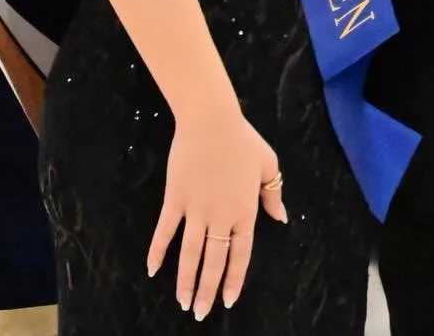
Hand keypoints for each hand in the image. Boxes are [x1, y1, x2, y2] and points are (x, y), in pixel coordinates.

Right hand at [147, 96, 285, 318]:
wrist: (211, 120)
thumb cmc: (242, 139)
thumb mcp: (267, 164)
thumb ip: (272, 193)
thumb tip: (280, 218)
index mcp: (244, 211)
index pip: (240, 254)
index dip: (233, 279)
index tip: (227, 300)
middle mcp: (220, 217)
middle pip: (213, 261)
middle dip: (207, 290)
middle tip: (200, 314)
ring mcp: (196, 210)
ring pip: (190, 254)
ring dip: (185, 281)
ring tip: (183, 303)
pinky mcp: (175, 200)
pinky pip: (165, 231)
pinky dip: (157, 251)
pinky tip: (152, 269)